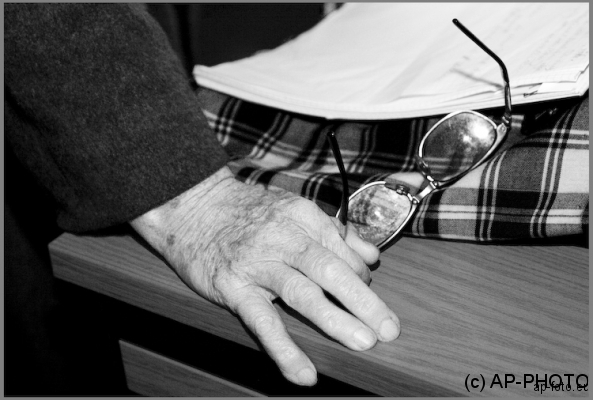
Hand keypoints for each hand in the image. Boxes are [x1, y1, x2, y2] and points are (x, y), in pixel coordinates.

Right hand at [130, 166, 399, 385]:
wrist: (192, 204)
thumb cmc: (245, 209)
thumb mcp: (293, 209)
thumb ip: (335, 232)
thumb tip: (371, 256)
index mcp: (303, 217)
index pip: (343, 250)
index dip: (361, 277)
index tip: (368, 298)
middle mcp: (285, 238)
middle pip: (331, 270)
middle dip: (364, 302)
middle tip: (389, 329)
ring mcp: (258, 263)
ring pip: (302, 293)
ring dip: (335, 319)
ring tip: (363, 342)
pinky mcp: (233, 286)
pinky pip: (262, 321)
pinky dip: (284, 348)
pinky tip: (303, 372)